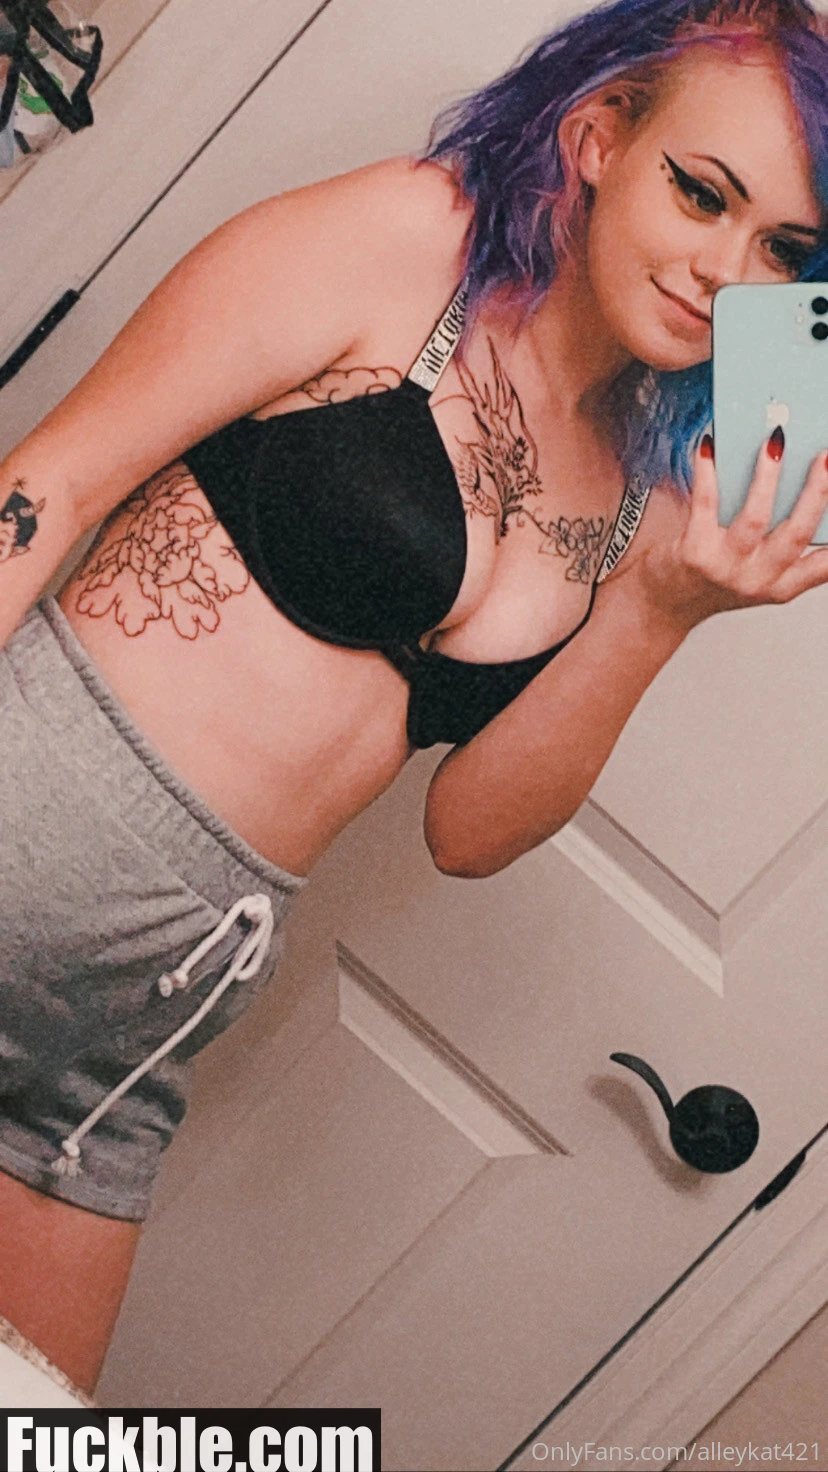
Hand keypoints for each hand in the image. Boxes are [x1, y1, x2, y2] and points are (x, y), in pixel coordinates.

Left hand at [632, 433, 827, 630]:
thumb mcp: (758, 572)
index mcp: (781, 585)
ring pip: (756, 518)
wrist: (663, 604)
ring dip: (768, 477)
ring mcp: (725, 568)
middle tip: (826, 457)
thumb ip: (782, 544)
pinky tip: (708, 448)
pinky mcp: (694, 553)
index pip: (824, 565)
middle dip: (817, 491)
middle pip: (797, 532)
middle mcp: (758, 581)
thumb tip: (800, 483)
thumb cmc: (713, 578)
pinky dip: (708, 471)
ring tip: (775, 444)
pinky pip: (706, 503)